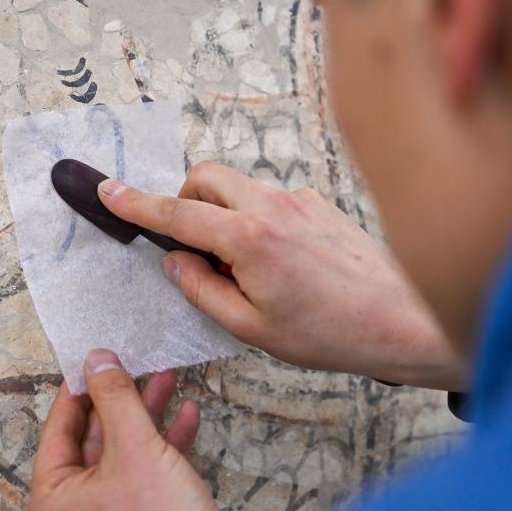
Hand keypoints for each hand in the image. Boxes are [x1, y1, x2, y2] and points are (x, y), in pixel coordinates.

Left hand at [24, 350, 253, 510]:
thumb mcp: (136, 447)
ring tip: (168, 379)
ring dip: (147, 417)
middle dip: (122, 401)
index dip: (80, 390)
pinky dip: (163, 447)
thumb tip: (98, 360)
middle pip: (92, 441)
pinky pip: (142, 476)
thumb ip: (115, 398)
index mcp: (50, 505)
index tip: (97, 359)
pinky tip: (187, 416)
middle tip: (137, 365)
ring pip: (122, 455)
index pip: (57, 431)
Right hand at [98, 162, 464, 389]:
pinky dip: (258, 222)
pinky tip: (282, 266)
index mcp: (250, 238)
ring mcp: (301, 200)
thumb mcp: (252, 328)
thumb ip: (203, 290)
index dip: (137, 202)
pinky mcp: (320, 204)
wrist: (402, 319)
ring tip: (246, 270)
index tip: (109, 191)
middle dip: (187, 200)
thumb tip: (176, 263)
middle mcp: (274, 206)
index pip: (178, 212)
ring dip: (225, 215)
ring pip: (241, 188)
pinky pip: (272, 201)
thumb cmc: (331, 333)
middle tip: (193, 246)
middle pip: (208, 177)